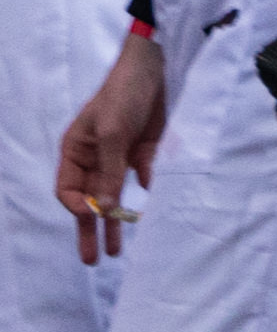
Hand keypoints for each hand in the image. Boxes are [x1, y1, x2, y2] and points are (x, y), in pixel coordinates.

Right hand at [53, 23, 153, 267]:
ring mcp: (118, 159)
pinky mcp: (143, 155)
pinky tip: (145, 213)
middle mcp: (94, 160)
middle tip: (93, 260)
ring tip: (116, 251)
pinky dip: (143, 197)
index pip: (68, 191)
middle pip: (89, 202)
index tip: (94, 213)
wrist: (153, 72)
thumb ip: (111, 171)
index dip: (79, 206)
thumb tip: (106, 207)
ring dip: (116, 221)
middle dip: (90, 229)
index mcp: (75, 152)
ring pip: (114, 197)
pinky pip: (141, 181)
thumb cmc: (122, 96)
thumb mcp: (113, 133)